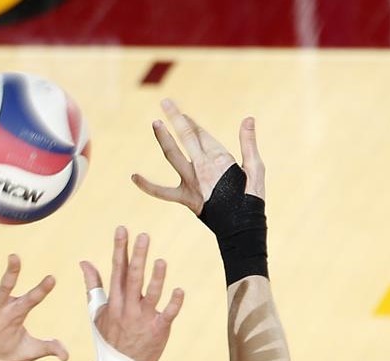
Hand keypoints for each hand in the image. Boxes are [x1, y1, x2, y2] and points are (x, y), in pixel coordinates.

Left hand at [0, 235, 67, 360]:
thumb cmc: (0, 353)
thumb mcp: (27, 352)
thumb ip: (48, 348)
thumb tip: (67, 356)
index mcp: (14, 316)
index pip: (32, 300)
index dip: (43, 289)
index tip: (52, 278)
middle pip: (6, 285)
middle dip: (11, 271)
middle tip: (14, 257)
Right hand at [80, 228, 184, 360]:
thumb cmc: (109, 336)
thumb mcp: (96, 311)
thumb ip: (93, 285)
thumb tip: (84, 261)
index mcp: (114, 300)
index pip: (117, 270)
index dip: (120, 249)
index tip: (123, 230)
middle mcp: (128, 307)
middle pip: (133, 278)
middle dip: (137, 256)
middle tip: (144, 236)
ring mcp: (143, 318)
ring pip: (151, 295)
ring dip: (156, 278)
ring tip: (160, 261)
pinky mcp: (158, 329)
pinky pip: (167, 314)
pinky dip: (174, 303)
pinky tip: (180, 290)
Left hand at [132, 99, 265, 211]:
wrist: (243, 228)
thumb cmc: (252, 198)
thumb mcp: (256, 169)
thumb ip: (248, 143)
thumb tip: (248, 118)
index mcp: (220, 159)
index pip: (202, 135)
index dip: (192, 123)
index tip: (184, 116)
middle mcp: (202, 167)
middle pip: (186, 137)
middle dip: (176, 118)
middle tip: (165, 102)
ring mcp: (191, 182)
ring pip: (172, 155)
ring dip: (163, 138)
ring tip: (155, 124)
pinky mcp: (185, 197)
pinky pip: (162, 192)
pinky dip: (147, 185)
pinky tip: (133, 176)